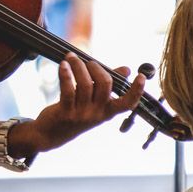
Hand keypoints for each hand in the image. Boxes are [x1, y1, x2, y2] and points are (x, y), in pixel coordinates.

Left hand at [28, 53, 144, 152]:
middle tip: (87, 61)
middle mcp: (97, 114)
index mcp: (108, 111)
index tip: (141, 76)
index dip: (136, 90)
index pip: (128, 103)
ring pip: (85, 84)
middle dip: (96, 67)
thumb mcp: (94, 102)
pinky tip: (63, 65)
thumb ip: (108, 85)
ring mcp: (82, 114)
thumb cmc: (75, 112)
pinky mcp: (66, 112)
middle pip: (105, 85)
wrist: (51, 134)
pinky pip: (67, 89)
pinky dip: (66, 74)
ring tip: (71, 57)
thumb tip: (127, 69)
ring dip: (78, 66)